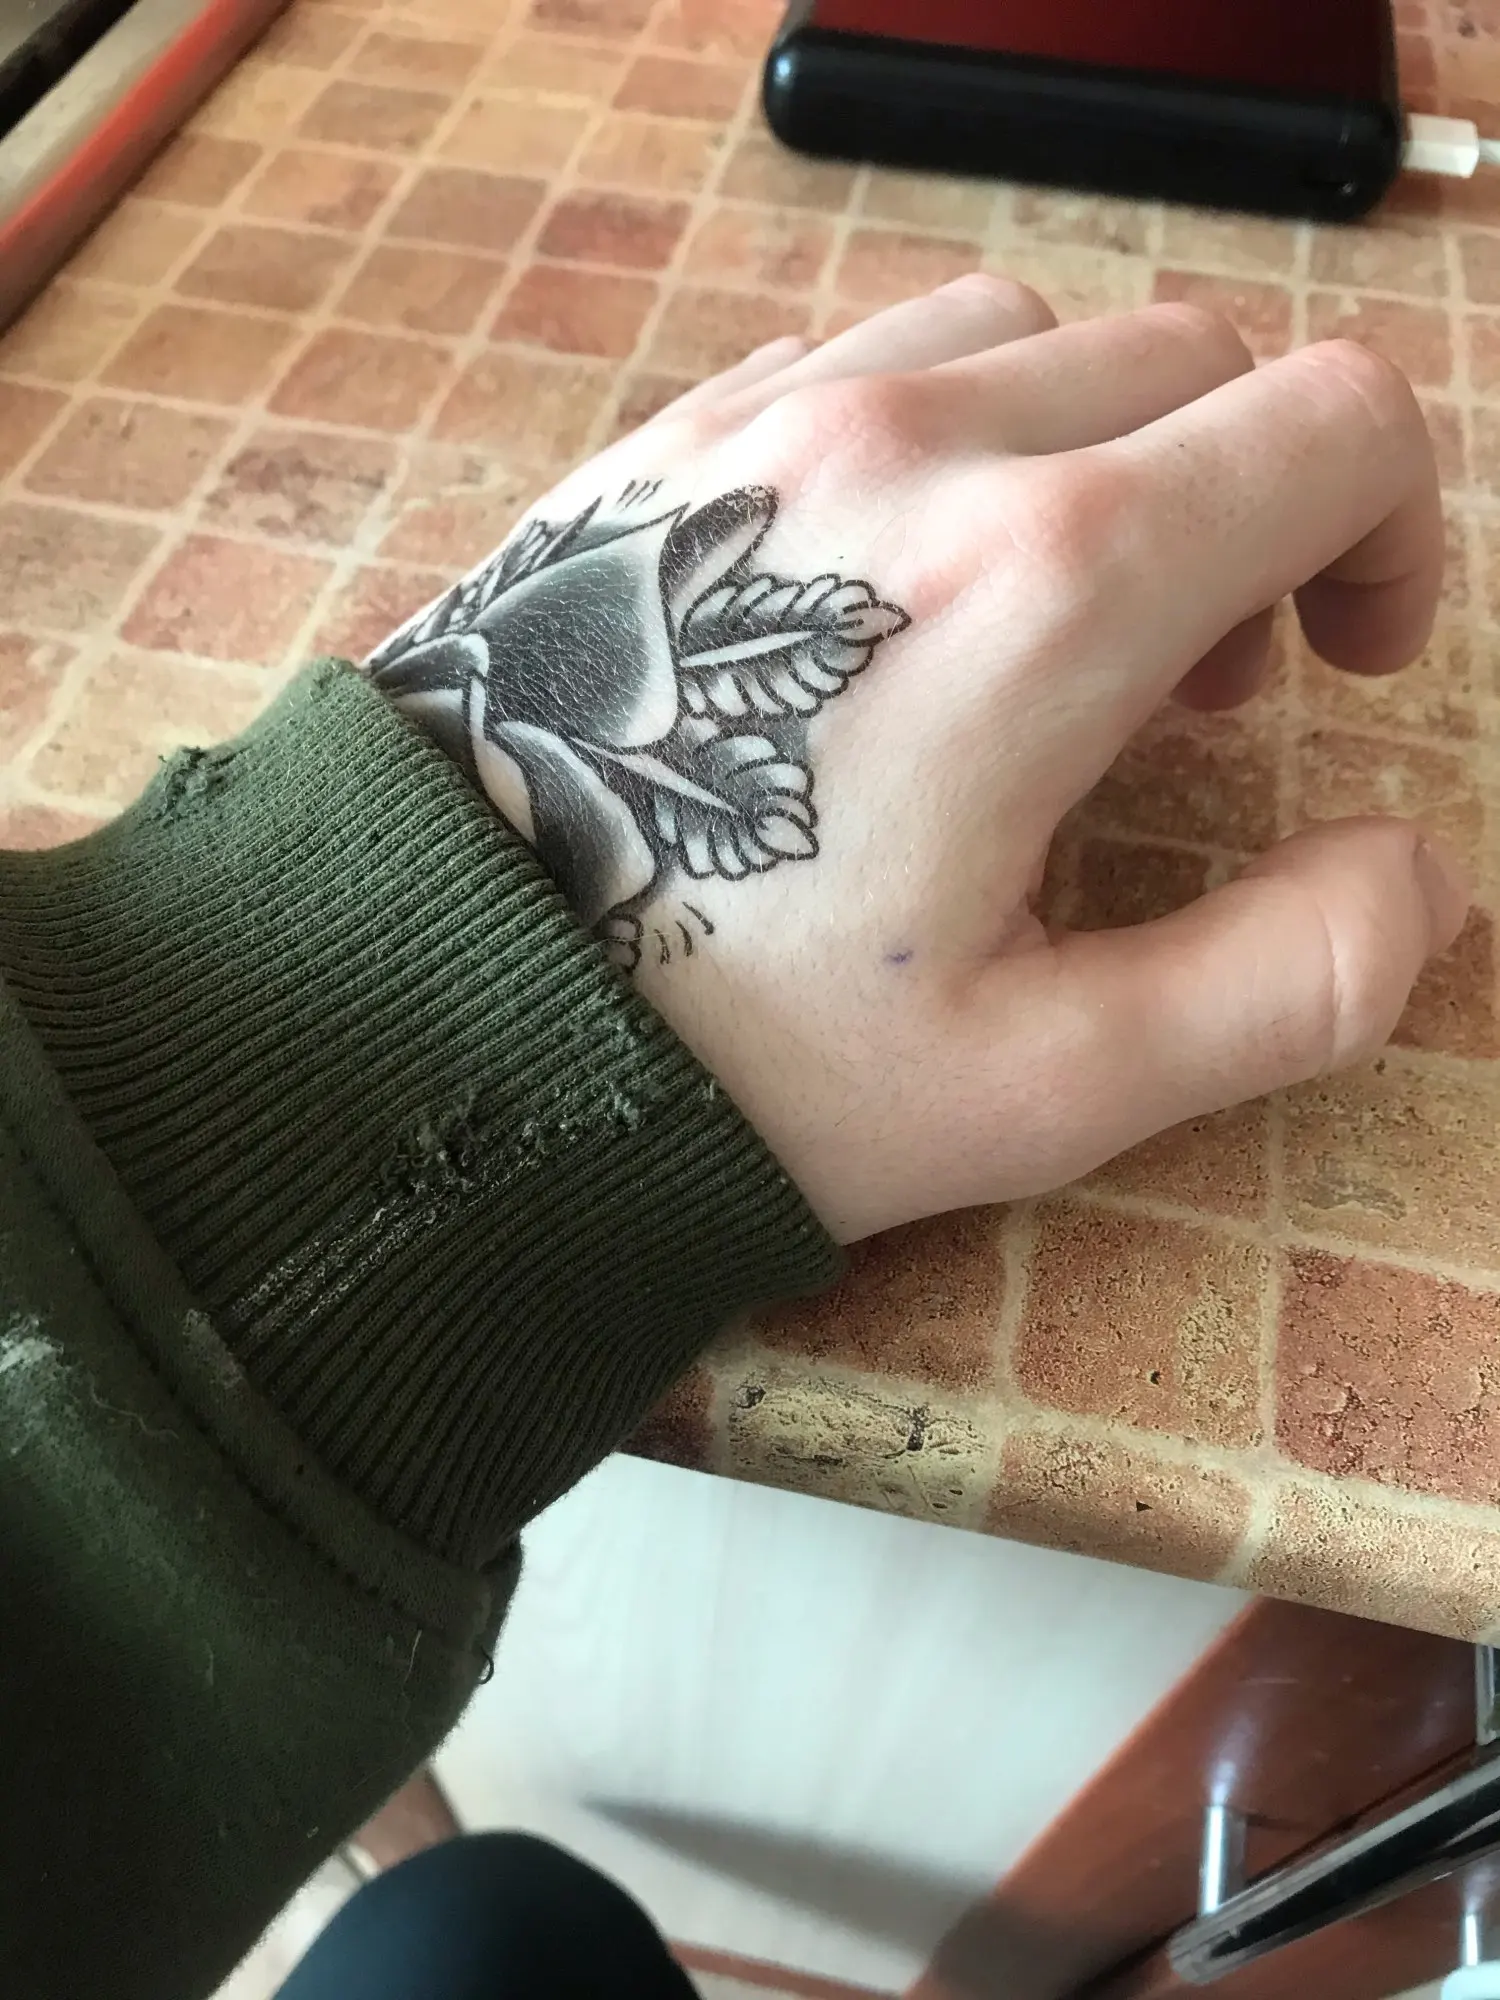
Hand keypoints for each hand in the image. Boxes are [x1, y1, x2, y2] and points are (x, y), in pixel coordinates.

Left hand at [368, 275, 1469, 1243]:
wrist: (423, 999)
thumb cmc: (727, 1062)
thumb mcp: (1038, 1085)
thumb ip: (1283, 979)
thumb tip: (1420, 879)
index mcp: (1047, 592)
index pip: (1333, 424)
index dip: (1389, 534)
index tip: (1341, 660)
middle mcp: (917, 454)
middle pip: (1196, 365)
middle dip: (1251, 506)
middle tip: (1191, 694)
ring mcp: (775, 422)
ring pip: (1035, 338)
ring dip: (1101, 456)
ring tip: (1043, 632)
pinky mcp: (669, 440)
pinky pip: (873, 358)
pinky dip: (952, 434)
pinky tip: (894, 588)